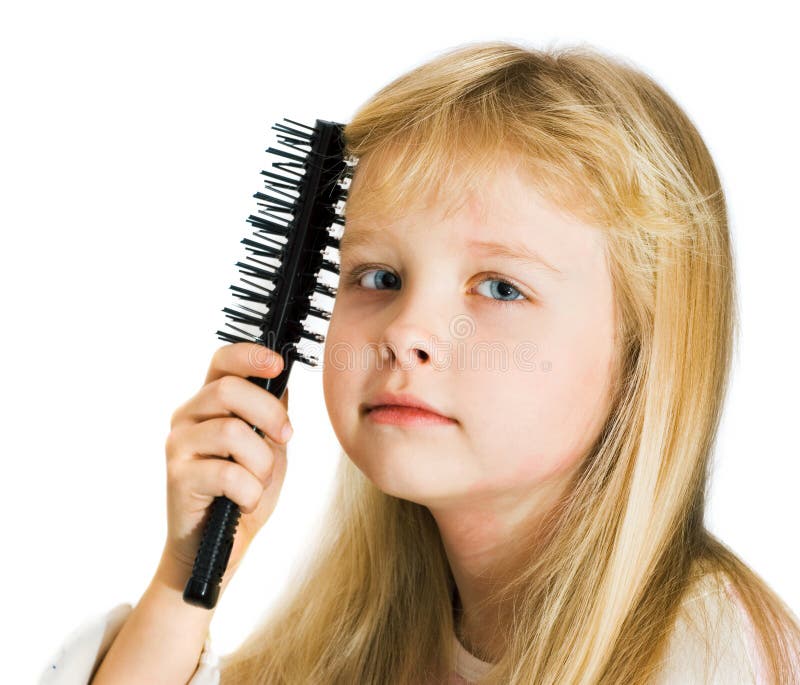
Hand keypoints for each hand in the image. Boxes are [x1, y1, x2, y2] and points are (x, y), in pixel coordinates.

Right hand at [160, 342, 292, 590]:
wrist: (216, 549)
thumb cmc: (243, 494)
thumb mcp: (268, 448)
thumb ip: (272, 414)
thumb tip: (283, 379)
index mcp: (210, 402)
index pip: (223, 361)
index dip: (250, 355)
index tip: (279, 363)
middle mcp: (188, 416)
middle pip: (229, 390)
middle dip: (270, 414)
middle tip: (285, 438)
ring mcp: (179, 445)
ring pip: (232, 432)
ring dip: (261, 463)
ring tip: (258, 483)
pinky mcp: (177, 477)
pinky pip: (228, 473)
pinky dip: (250, 492)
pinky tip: (244, 503)